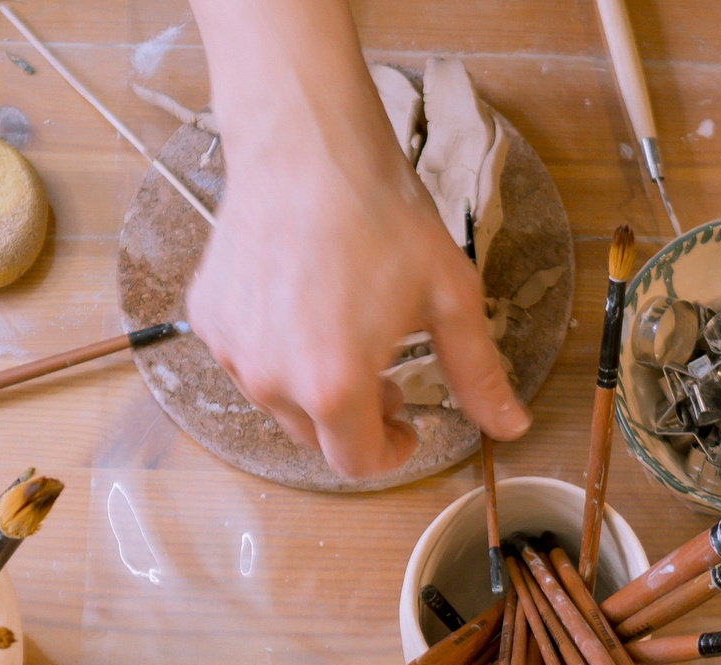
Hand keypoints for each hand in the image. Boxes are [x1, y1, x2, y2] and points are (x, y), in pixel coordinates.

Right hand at [185, 0, 527, 479]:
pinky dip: (276, 347)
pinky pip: (246, 356)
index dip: (389, 453)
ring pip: (279, 397)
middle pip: (317, 434)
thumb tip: (510, 425)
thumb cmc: (379, 214)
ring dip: (313, 381)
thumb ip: (477, 372)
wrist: (308, 145)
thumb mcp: (449, 296)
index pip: (356, 463)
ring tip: (343, 330)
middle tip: (383, 370)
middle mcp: (272, 379)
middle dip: (355, 416)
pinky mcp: (210, 318)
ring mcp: (233, 349)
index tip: (404, 427)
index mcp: (334, 386)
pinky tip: (303, 303)